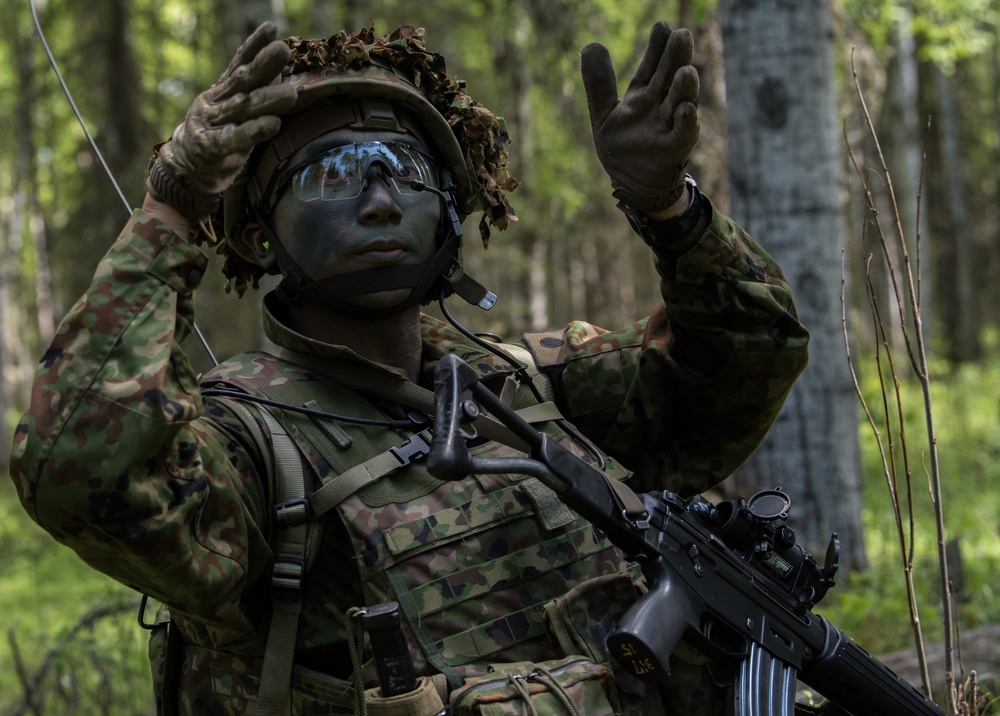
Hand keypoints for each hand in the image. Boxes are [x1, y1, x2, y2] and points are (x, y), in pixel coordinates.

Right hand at [147, 22, 295, 217]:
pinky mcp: (209, 148)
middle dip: (262, 66)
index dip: (253, 47)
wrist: (186, 169)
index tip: (271, 29)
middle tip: (282, 51)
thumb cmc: (218, 136)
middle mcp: (214, 103)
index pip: (238, 66)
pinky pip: (233, 139)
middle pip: (241, 83)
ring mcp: (210, 124)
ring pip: (241, 110)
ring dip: (266, 101)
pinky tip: (272, 124)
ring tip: (291, 94)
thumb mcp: (234, 111)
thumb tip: (280, 72)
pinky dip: (252, 132)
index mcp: (220, 92)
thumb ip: (253, 92)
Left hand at [581, 22, 699, 213]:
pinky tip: (686, 110)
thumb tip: (590, 43)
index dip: (656, 48)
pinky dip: (686, 123)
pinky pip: (683, 135)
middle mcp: (660, 106)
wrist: (634, 186)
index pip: (652, 66)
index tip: (661, 27)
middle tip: (681, 35)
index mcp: (643, 95)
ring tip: (686, 71)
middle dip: (676, 58)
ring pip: (680, 103)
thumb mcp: (603, 114)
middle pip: (670, 78)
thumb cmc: (623, 149)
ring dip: (684, 88)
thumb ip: (599, 83)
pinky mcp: (674, 150)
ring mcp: (669, 127)